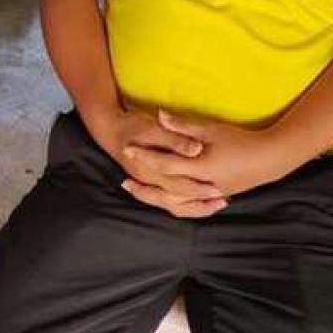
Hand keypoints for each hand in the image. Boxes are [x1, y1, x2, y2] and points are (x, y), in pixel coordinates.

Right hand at [86, 106, 228, 218]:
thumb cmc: (132, 126)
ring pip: (174, 205)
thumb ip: (175, 140)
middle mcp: (149, 182)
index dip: (200, 189)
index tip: (220, 189)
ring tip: (218, 204)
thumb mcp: (153, 129)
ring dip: (196, 206)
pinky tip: (201, 199)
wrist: (108, 128)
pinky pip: (170, 200)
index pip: (179, 186)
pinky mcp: (151, 181)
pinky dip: (186, 202)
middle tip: (225, 200)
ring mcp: (149, 183)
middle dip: (202, 202)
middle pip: (179, 200)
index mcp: (150, 171)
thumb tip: (196, 149)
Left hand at [121, 111, 294, 210]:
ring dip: (155, 198)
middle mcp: (200, 186)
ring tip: (139, 191)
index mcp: (199, 167)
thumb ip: (183, 125)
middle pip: (165, 191)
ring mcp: (208, 195)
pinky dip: (173, 203)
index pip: (164, 164)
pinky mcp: (214, 197)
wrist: (269, 159)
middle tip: (124, 181)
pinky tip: (164, 198)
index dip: (144, 157)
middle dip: (143, 187)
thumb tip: (160, 114)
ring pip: (175, 203)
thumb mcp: (211, 129)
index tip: (127, 150)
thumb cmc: (240, 141)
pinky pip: (188, 205)